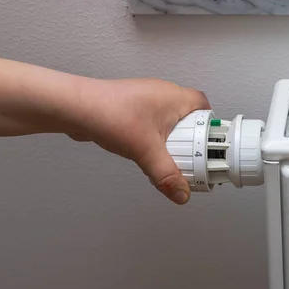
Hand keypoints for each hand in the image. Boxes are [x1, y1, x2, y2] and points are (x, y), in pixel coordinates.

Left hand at [70, 78, 210, 204]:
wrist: (74, 109)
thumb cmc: (107, 112)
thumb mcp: (145, 150)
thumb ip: (166, 175)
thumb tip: (181, 192)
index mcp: (174, 97)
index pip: (205, 108)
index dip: (211, 129)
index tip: (213, 149)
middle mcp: (162, 96)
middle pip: (189, 120)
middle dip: (191, 142)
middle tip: (192, 161)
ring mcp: (146, 103)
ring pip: (170, 125)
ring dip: (172, 143)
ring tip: (171, 161)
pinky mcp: (132, 112)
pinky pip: (153, 129)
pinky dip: (155, 143)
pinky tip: (149, 156)